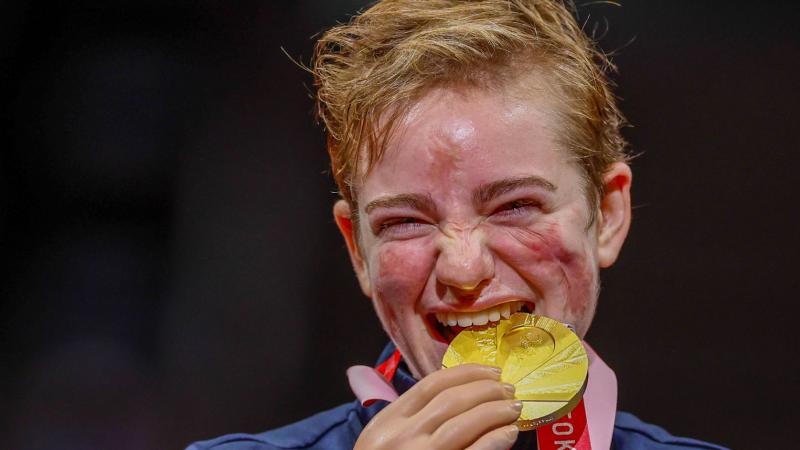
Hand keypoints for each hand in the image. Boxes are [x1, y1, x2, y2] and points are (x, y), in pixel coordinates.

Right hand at [354, 364, 521, 449]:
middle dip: (486, 389)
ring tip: (514, 407)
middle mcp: (403, 436)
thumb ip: (413, 418)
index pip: (432, 384)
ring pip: (465, 422)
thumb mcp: (386, 439)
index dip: (467, 373)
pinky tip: (508, 433)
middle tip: (508, 389)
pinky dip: (494, 439)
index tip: (491, 372)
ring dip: (496, 410)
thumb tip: (463, 395)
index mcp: (388, 421)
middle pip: (452, 400)